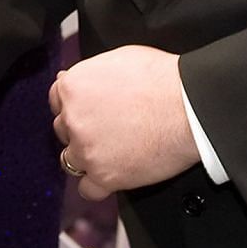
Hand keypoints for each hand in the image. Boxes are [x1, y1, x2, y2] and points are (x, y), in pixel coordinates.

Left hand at [49, 45, 200, 200]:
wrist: (189, 106)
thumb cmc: (162, 80)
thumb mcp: (118, 58)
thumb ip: (90, 72)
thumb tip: (75, 77)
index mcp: (74, 87)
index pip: (57, 100)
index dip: (72, 106)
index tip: (84, 111)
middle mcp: (74, 118)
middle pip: (63, 130)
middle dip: (81, 130)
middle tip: (106, 129)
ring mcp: (87, 149)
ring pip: (70, 160)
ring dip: (86, 158)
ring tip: (110, 152)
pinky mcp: (105, 176)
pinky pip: (87, 189)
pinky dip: (96, 186)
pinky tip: (109, 177)